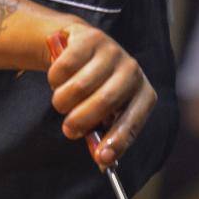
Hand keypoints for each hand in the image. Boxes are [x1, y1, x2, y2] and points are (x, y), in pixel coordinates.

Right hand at [45, 25, 155, 167]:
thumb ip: (103, 135)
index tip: (101, 158)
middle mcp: (132, 71)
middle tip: (68, 130)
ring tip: (61, 103)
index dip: (117, 141)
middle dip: (81, 121)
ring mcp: (112, 51)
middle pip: (104, 102)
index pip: (133, 121)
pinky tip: (58, 80)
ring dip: (62, 102)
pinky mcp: (89, 37)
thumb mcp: (103, 113)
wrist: (79, 47)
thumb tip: (102, 161)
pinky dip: (55, 80)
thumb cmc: (95, 89)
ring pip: (79, 86)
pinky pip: (63, 68)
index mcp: (143, 94)